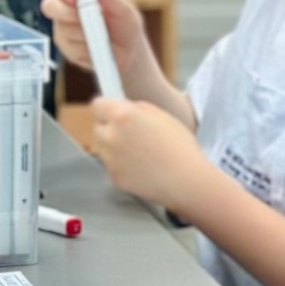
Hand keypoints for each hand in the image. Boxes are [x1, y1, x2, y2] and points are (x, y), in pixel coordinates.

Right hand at [39, 0, 149, 81]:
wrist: (129, 52)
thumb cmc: (125, 25)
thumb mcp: (123, 10)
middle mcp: (64, 9)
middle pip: (49, 6)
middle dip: (67, 12)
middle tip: (85, 19)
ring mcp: (63, 29)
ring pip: (63, 29)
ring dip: (84, 33)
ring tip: (102, 36)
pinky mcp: (66, 49)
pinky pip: (71, 49)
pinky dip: (87, 49)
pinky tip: (98, 48)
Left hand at [85, 98, 219, 211]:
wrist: (187, 181)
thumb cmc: (179, 146)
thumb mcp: (160, 114)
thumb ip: (135, 108)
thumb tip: (121, 107)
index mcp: (122, 116)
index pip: (97, 105)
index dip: (107, 108)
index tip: (114, 112)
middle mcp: (111, 136)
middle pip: (97, 127)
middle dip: (109, 128)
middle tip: (131, 134)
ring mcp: (110, 159)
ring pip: (103, 147)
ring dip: (113, 147)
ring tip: (139, 152)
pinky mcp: (114, 177)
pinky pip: (111, 166)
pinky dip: (120, 165)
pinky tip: (140, 167)